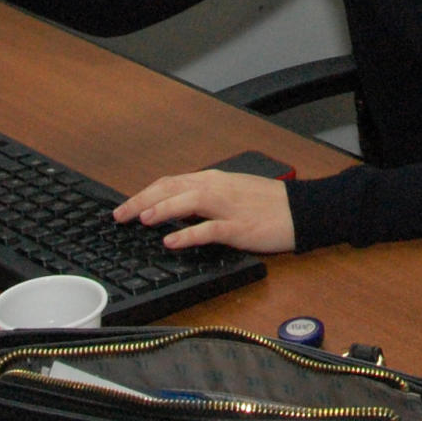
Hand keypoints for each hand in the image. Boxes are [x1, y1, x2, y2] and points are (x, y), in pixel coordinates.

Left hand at [114, 171, 295, 253]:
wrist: (302, 210)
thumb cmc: (269, 204)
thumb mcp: (233, 194)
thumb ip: (205, 199)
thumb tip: (175, 209)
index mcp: (215, 180)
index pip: (171, 182)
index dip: (145, 193)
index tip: (125, 206)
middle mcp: (218, 188)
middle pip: (172, 188)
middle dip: (143, 200)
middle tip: (120, 215)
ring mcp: (229, 207)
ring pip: (188, 201)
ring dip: (162, 209)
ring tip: (141, 219)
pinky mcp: (240, 226)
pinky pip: (209, 229)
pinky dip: (187, 234)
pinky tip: (171, 241)